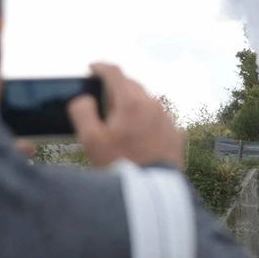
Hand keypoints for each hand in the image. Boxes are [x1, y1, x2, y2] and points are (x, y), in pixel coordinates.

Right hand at [69, 63, 183, 168]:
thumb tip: (85, 99)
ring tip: (119, 118)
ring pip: (146, 101)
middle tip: (102, 96)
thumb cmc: (120, 164)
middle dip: (116, 86)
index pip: (115, 73)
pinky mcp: (175, 133)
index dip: (100, 67)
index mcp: (131, 101)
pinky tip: (137, 132)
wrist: (154, 190)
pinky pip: (157, 118)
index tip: (92, 68)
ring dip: (132, 103)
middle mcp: (153, 105)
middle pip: (132, 85)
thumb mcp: (90, 139)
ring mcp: (167, 119)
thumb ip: (82, 112)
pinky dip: (145, 118)